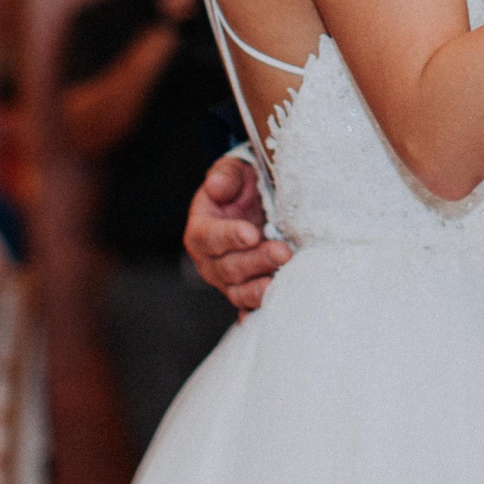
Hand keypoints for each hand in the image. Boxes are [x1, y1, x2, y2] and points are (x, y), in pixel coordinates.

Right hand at [185, 153, 286, 312]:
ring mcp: (227, 281)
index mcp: (201, 231)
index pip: (211, 237)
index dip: (230, 236)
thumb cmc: (240, 188)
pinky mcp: (245, 291)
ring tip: (280, 283)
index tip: (252, 234)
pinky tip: (274, 310)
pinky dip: (259, 311)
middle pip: (229, 268)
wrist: (253, 205)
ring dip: (260, 289)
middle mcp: (210, 261)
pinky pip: (250, 307)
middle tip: (282, 253)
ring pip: (240, 291)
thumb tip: (216, 186)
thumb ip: (225, 177)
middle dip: (257, 262)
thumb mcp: (233, 173)